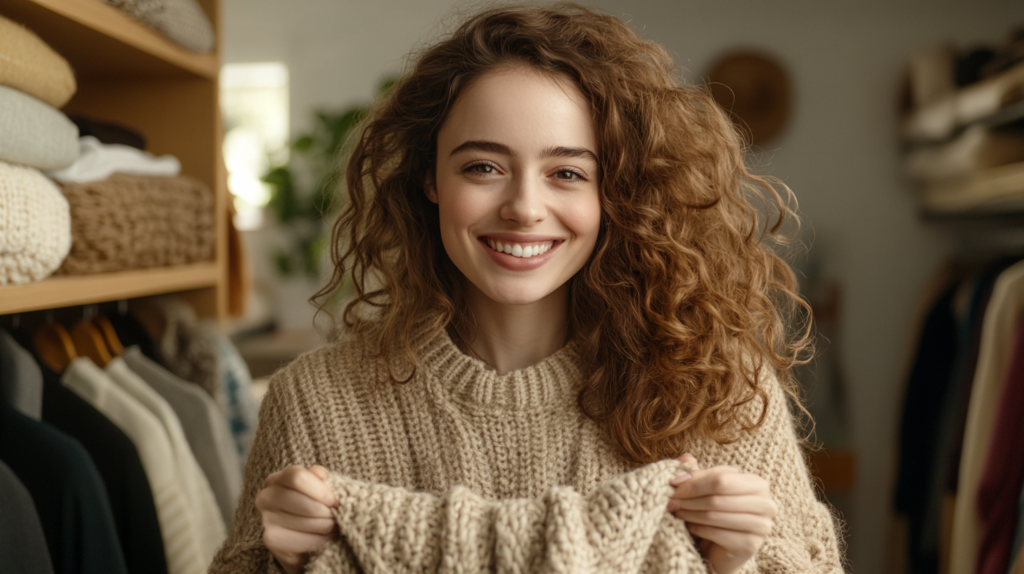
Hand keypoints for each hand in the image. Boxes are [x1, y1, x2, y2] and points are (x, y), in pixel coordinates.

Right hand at [256, 465, 338, 573]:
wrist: (304, 538)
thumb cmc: (313, 506)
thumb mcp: (318, 487)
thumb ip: (320, 478)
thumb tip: (321, 475)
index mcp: (277, 479)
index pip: (297, 477)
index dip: (320, 489)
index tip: (334, 501)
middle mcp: (266, 497)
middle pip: (302, 501)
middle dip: (325, 511)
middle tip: (336, 516)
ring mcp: (266, 519)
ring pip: (305, 521)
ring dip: (325, 526)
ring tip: (333, 526)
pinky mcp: (270, 540)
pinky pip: (302, 540)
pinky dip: (318, 540)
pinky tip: (323, 539)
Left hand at [667, 454, 776, 573]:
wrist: (719, 550)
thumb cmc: (713, 514)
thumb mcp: (705, 489)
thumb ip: (696, 471)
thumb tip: (686, 458)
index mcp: (757, 484)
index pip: (720, 478)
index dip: (693, 481)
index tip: (672, 484)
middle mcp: (765, 503)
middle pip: (717, 496)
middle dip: (689, 498)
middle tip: (670, 501)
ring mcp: (761, 526)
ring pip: (715, 514)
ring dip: (690, 513)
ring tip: (676, 512)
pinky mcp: (750, 545)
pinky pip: (716, 533)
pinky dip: (698, 529)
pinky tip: (689, 527)